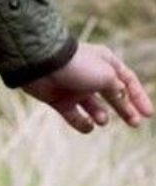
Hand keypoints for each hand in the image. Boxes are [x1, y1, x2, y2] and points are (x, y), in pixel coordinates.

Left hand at [21, 43, 152, 132]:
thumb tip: (123, 101)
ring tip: (101, 119)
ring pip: (95, 108)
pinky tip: (87, 123)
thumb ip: (118, 91)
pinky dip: (83, 124)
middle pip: (113, 95)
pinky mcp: (60, 100)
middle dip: (125, 109)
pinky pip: (76, 117)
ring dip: (101, 116)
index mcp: (104, 61)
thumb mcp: (106, 77)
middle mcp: (90, 74)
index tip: (148, 114)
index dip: (138, 96)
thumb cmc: (77, 66)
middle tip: (135, 123)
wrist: (40, 64)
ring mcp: (75, 87)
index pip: (127, 79)